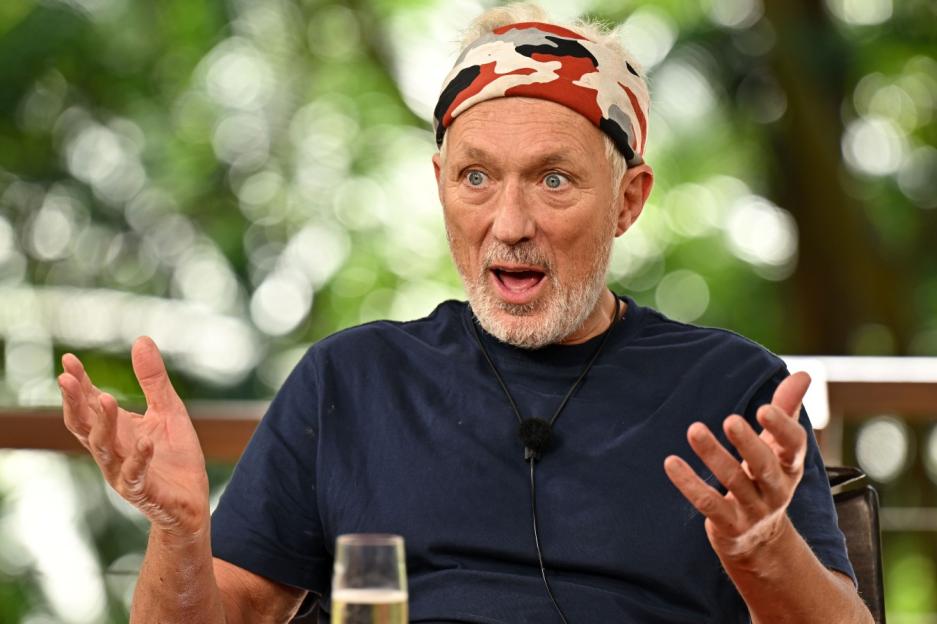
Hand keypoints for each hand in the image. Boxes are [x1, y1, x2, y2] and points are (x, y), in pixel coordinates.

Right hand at [59, 336, 209, 535]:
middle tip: (66, 377)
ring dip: (104, 423)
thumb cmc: (175, 456)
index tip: (69, 359)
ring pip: (103, 448)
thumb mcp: (168, 410)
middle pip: (83, 425)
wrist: (191, 501)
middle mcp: (111, 450)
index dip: (79, 383)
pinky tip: (145, 442)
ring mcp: (122, 471)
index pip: (89, 403)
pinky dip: (139, 458)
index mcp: (115, 430)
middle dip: (74, 402)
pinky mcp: (141, 490)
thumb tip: (141, 339)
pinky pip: (135, 474)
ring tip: (107, 398)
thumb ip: (153, 380)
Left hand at [663, 372, 810, 558]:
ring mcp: (753, 510)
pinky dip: (689, 484)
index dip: (782, 429)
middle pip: (766, 466)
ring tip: (694, 430)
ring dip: (713, 456)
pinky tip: (670, 463)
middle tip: (730, 420)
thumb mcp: (779, 448)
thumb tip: (804, 374)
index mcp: (790, 466)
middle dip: (749, 444)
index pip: (795, 446)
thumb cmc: (765, 478)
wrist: (760, 541)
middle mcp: (776, 490)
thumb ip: (787, 410)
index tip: (764, 408)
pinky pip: (708, 504)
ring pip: (734, 482)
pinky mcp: (729, 526)